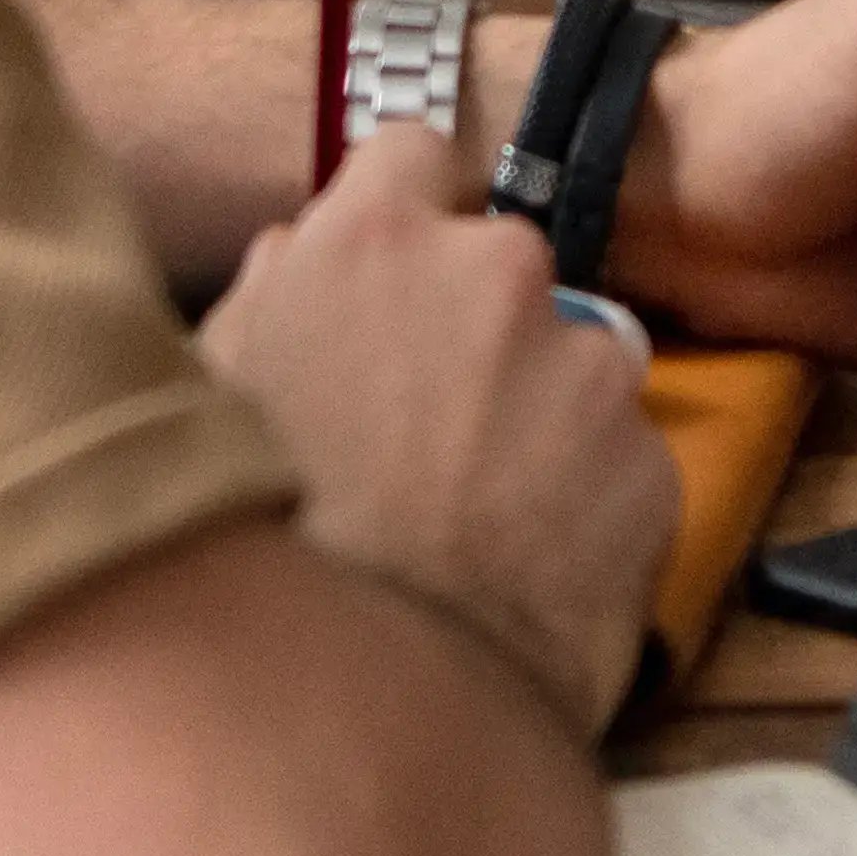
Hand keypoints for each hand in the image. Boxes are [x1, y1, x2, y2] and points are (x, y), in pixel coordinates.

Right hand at [200, 135, 672, 730]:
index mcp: (373, 244)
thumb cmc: (252, 551)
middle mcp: (498, 276)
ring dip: (536, 413)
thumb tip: (298, 258)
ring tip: (475, 515)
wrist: (363, 702)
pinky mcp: (651, 467)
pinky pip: (616, 460)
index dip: (401, 214)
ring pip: (570, 364)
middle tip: (421, 426)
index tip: (390, 276)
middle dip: (473, 326)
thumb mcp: (205, 403)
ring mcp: (588, 369)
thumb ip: (266, 302)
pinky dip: (582, 501)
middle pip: (500, 266)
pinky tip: (522, 569)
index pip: (412, 152)